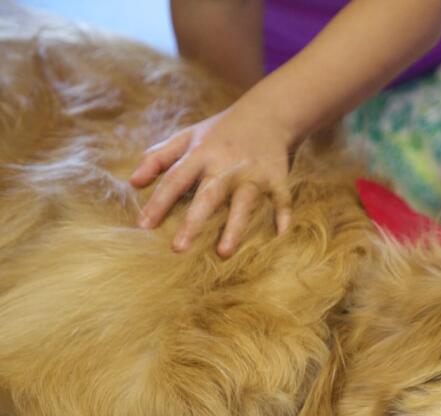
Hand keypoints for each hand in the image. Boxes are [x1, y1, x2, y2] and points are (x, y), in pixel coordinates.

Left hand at [130, 99, 294, 256]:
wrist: (267, 113)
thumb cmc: (221, 131)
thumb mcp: (187, 137)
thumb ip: (159, 157)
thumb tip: (133, 183)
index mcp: (201, 154)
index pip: (175, 180)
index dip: (159, 203)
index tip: (143, 227)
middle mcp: (226, 165)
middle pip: (208, 196)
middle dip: (194, 222)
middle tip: (179, 249)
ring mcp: (254, 173)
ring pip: (244, 203)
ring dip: (235, 227)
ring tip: (223, 253)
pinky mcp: (278, 178)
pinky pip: (281, 201)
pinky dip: (283, 217)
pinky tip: (279, 238)